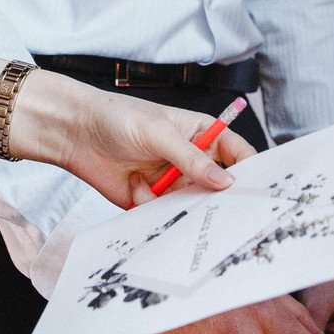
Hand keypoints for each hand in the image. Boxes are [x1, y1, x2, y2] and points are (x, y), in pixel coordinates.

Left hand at [2, 73, 254, 207]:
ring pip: (191, 205)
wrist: (74, 133)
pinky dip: (154, 208)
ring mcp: (170, 182)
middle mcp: (189, 160)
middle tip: (229, 213)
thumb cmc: (118, 118)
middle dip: (219, 199)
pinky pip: (163, 215)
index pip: (236, 154)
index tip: (259, 190)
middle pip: (217, 186)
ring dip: (185, 207)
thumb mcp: (160, 133)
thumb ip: (192, 158)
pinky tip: (137, 187)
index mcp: (200, 134)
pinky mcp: (149, 201)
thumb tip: (225, 182)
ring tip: (176, 201)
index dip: (249, 171)